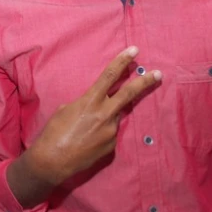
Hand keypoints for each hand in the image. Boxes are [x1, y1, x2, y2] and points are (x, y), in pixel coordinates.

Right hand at [24, 46, 161, 185]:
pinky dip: (102, 132)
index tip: (134, 50)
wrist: (53, 161)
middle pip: (129, 93)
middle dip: (145, 81)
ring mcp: (111, 131)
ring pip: (116, 115)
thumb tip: (97, 106)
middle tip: (158, 74)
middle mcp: (105, 114)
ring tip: (87, 126)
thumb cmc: (54, 132)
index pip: (110, 75)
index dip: (122, 61)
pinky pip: (110, 133)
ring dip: (108, 116)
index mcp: (90, 101)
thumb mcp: (66, 109)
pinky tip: (88, 140)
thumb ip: (86, 103)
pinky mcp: (112, 145)